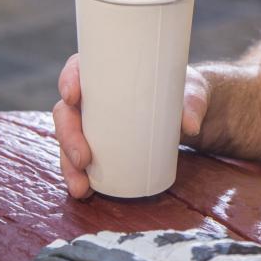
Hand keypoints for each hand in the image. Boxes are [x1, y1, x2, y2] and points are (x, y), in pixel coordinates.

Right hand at [52, 53, 211, 198]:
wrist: (190, 113)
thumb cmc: (184, 92)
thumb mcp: (192, 92)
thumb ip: (192, 104)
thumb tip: (190, 126)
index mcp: (109, 73)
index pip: (79, 69)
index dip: (68, 80)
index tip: (72, 96)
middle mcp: (95, 97)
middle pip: (67, 112)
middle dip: (68, 137)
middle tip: (83, 159)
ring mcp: (95, 122)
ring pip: (69, 140)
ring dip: (68, 164)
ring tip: (81, 186)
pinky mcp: (102, 144)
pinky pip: (81, 159)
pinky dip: (79, 175)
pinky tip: (84, 190)